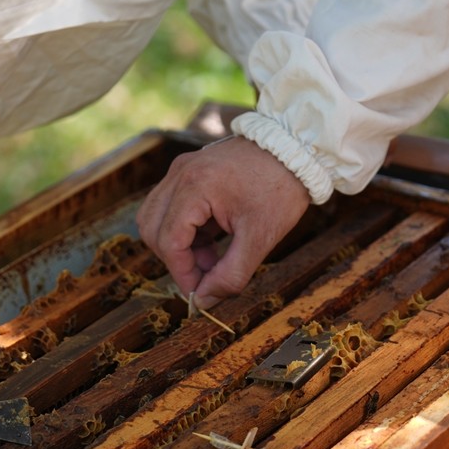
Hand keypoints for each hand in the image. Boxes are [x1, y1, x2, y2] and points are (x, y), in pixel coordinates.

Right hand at [138, 137, 309, 307]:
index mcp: (196, 187)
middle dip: (176, 260)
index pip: (169, 241)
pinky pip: (168, 206)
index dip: (181, 273)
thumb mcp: (260, 238)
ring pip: (155, 218)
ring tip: (209, 258)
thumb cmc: (280, 188)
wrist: (295, 148)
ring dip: (175, 245)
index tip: (198, 292)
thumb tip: (203, 300)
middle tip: (205, 277)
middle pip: (153, 230)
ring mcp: (181, 169)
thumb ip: (230, 274)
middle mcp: (180, 174)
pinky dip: (182, 229)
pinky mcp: (188, 170)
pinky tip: (211, 240)